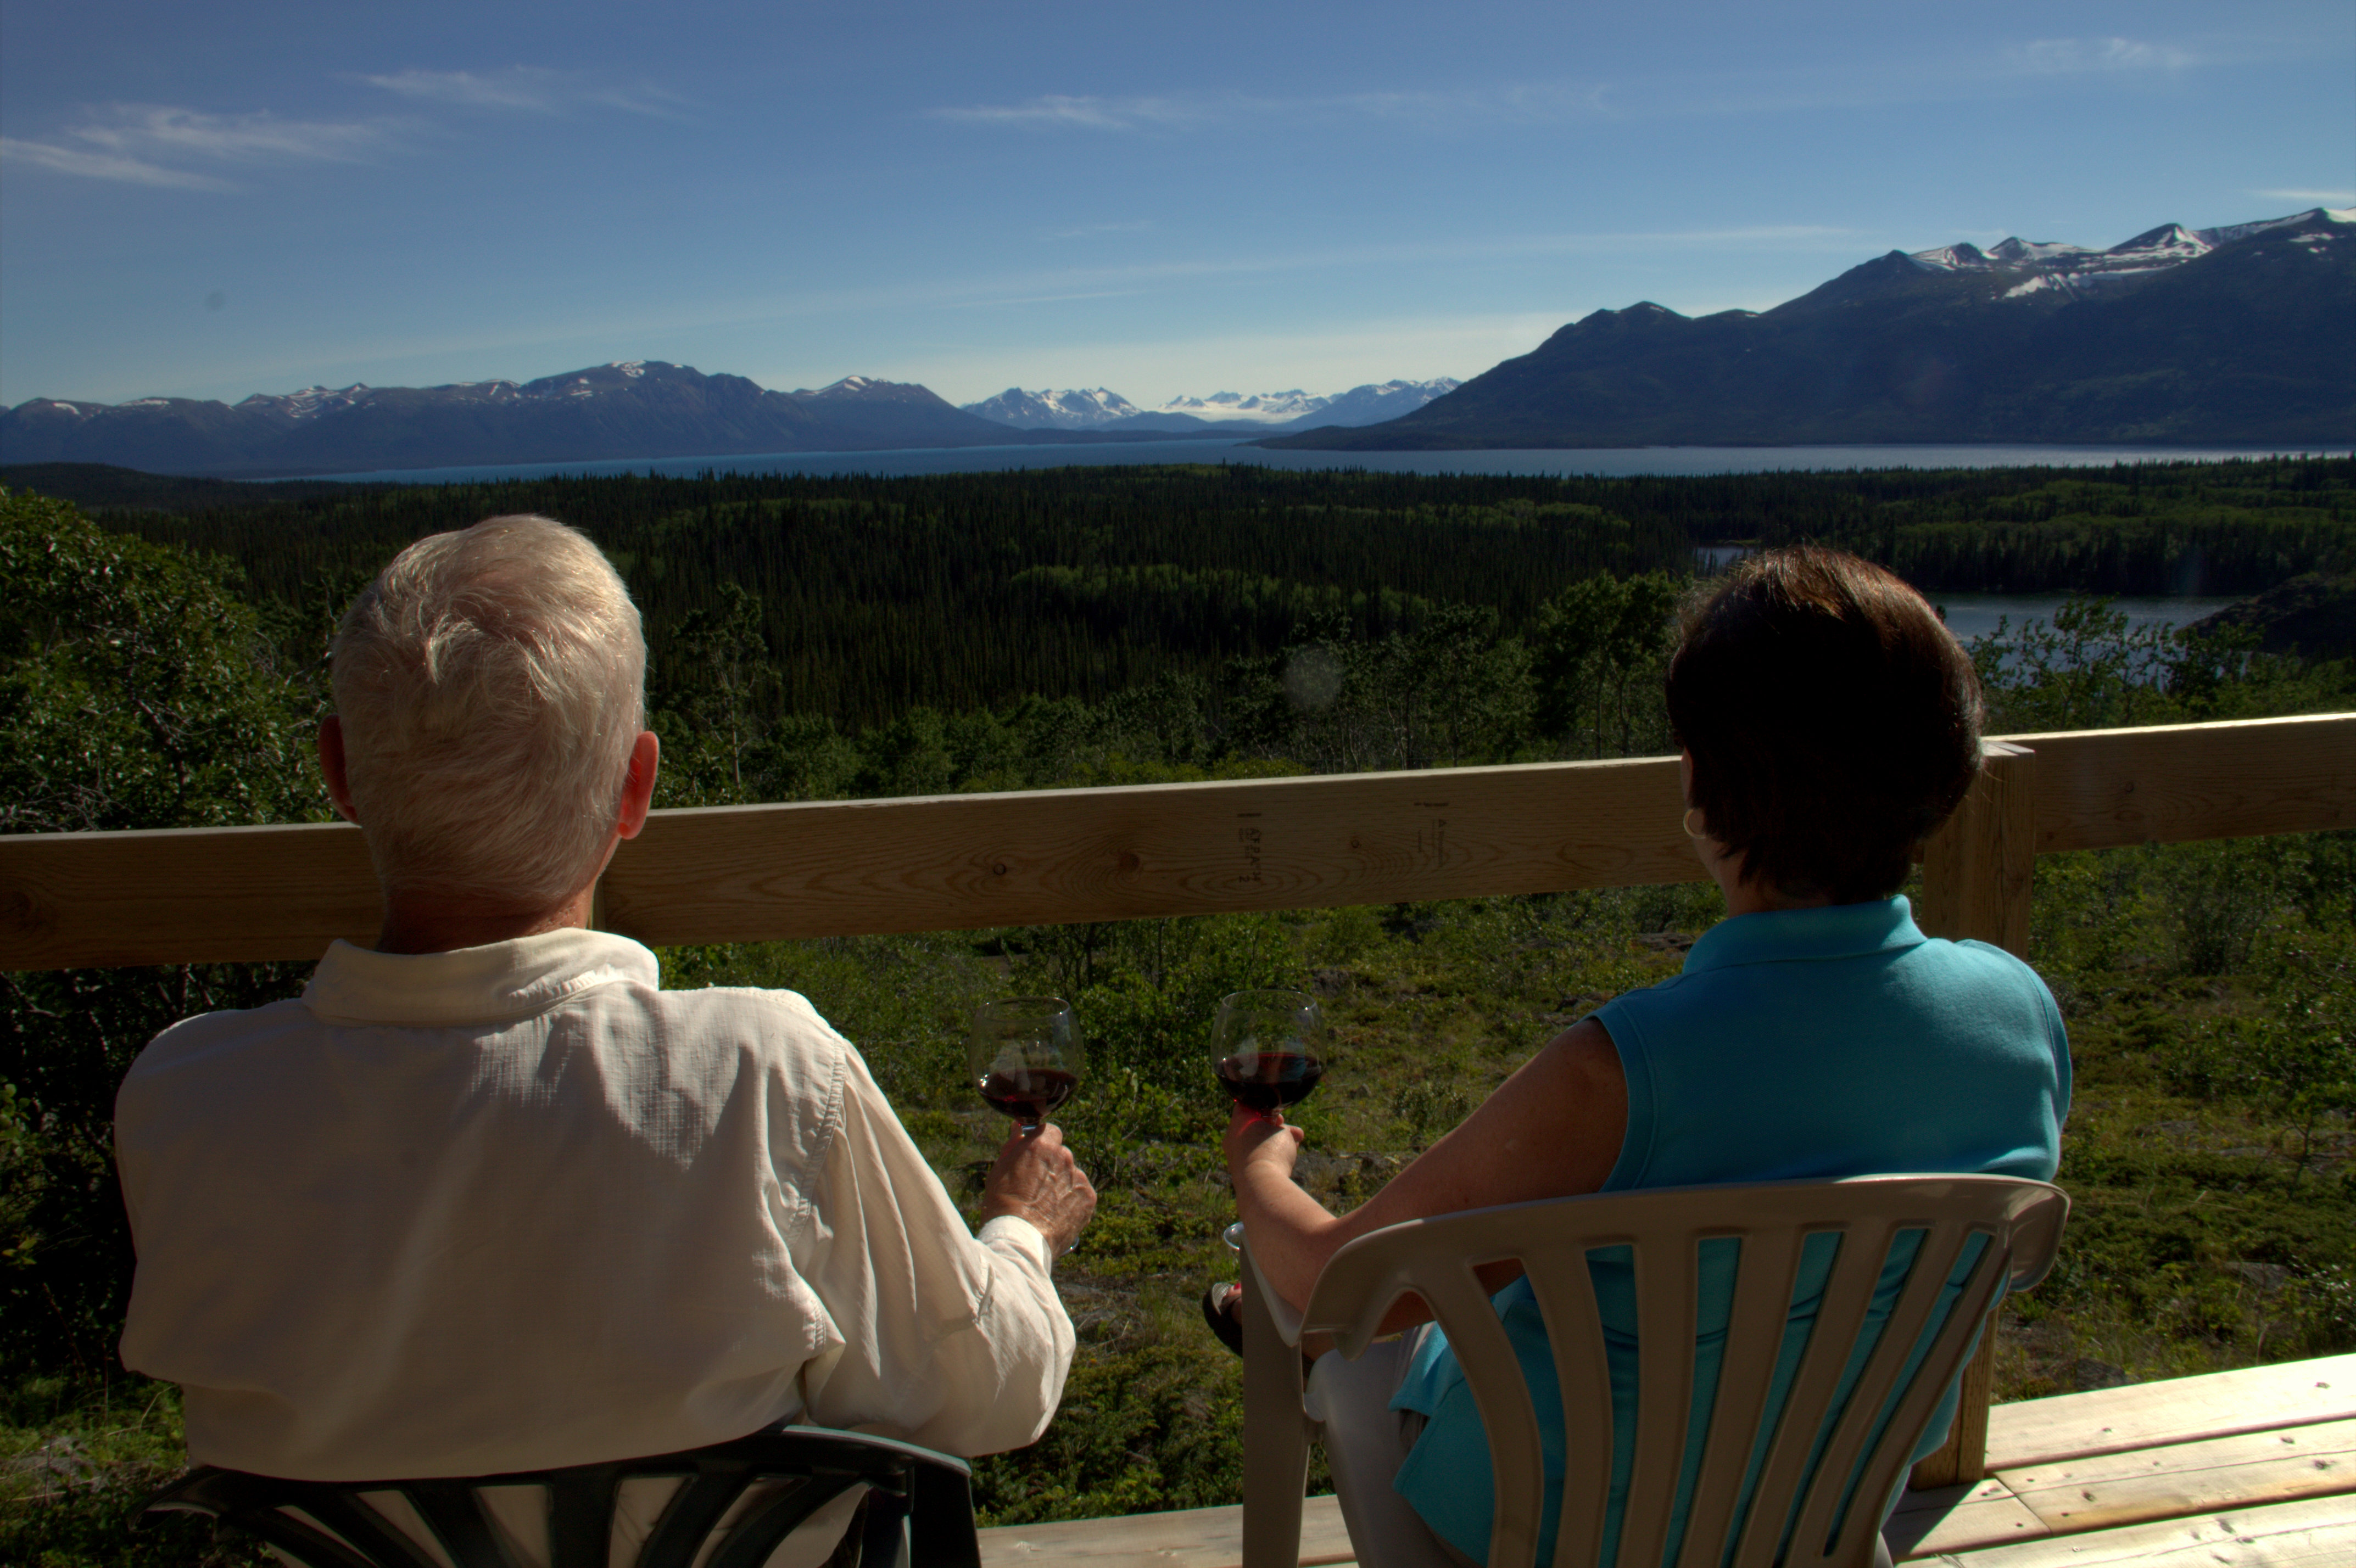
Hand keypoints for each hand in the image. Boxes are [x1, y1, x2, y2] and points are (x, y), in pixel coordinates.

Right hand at [979, 1123, 1096, 1257]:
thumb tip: (1019, 1129)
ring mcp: (1079, 1177)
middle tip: (1036, 1187)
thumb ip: (1014, 1145)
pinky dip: (1072, 1202)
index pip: (1050, 1131)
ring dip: (1062, 1185)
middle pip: (1062, 1156)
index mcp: (1042, 1145)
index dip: (1043, 1144)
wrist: (1019, 1239)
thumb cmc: (1002, 1204)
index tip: (1036, 1156)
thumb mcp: (1000, 1170)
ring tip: (1045, 1207)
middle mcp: (1065, 1157)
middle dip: (1052, 1166)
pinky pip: (1081, 1194)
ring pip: (1072, 1176)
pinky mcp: (1089, 1198)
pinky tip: (1056, 1215)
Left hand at [1224, 1105, 1304, 1186]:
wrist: (1261, 1183)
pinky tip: (1287, 1160)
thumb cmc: (1271, 1150)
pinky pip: (1256, 1159)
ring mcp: (1235, 1156)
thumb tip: (1293, 1134)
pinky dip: (1270, 1158)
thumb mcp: (1282, 1132)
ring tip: (1295, 1146)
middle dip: (1276, 1130)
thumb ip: (1284, 1129)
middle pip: (1255, 1127)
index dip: (1268, 1109)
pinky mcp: (1241, 1172)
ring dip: (1276, 1144)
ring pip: (1258, 1145)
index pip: (1250, 1107)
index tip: (1280, 1118)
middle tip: (1292, 1133)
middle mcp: (1232, 1137)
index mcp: (1238, 1121)